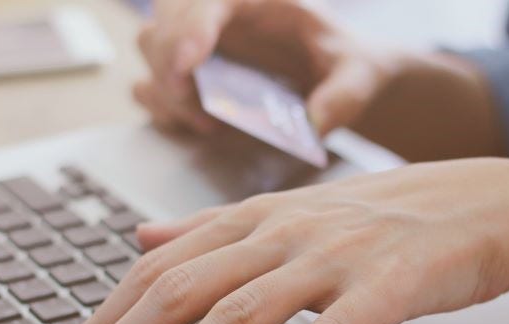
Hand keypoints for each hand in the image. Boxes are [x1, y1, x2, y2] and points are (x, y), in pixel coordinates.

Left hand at [53, 158, 508, 323]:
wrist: (478, 207)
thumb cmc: (379, 217)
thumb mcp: (286, 212)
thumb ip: (209, 228)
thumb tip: (140, 240)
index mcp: (256, 216)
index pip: (162, 267)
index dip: (109, 313)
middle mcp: (284, 232)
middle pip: (183, 289)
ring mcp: (332, 259)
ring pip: (240, 314)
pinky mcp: (383, 289)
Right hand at [133, 0, 401, 135]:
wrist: (337, 80)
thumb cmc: (346, 66)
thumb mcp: (359, 77)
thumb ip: (343, 96)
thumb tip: (314, 125)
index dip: (191, 28)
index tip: (190, 64)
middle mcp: (220, 13)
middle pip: (165, 19)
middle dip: (169, 62)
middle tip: (198, 109)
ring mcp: (200, 42)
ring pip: (150, 47)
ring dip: (165, 89)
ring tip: (208, 123)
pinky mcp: (189, 76)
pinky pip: (150, 83)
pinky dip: (162, 106)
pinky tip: (202, 125)